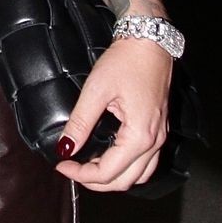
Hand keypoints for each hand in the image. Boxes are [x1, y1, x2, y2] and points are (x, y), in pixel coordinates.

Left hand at [55, 37, 171, 191]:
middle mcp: (155, 142)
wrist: (150, 40)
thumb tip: (64, 148)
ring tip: (89, 167)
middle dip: (95, 181)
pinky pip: (146, 163)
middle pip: (124, 181)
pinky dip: (127, 168)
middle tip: (72, 169)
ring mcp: (160, 137)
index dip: (80, 174)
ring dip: (113, 178)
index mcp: (140, 136)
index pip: (107, 172)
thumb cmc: (126, 61)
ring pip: (139, 176)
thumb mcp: (96, 91)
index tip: (61, 164)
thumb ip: (80, 123)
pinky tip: (110, 158)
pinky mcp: (159, 129)